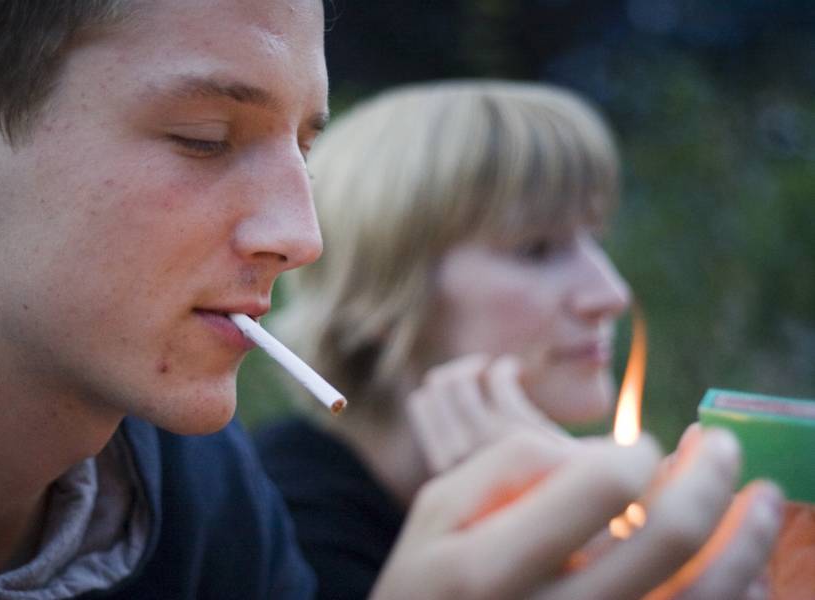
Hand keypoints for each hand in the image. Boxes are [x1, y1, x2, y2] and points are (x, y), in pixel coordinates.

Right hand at [371, 427, 781, 599]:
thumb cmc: (429, 580)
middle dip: (710, 474)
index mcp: (495, 563)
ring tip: (764, 496)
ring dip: (749, 537)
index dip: (638, 453)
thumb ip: (509, 464)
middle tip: (721, 445)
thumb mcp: (437, 508)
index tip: (642, 448)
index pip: (602, 485)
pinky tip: (745, 567)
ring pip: (703, 596)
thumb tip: (604, 456)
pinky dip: (737, 593)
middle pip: (669, 537)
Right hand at [407, 354, 562, 473]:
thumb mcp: (484, 467)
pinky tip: (513, 368)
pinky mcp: (520, 432)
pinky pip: (498, 384)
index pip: (421, 402)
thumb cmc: (530, 479)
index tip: (464, 381)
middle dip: (458, 370)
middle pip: (439, 387)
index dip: (440, 383)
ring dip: (477, 366)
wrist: (572, 498)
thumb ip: (460, 440)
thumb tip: (434, 393)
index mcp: (444, 466)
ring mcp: (487, 445)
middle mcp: (459, 457)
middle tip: (480, 369)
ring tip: (497, 368)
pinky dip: (503, 370)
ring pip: (461, 383)